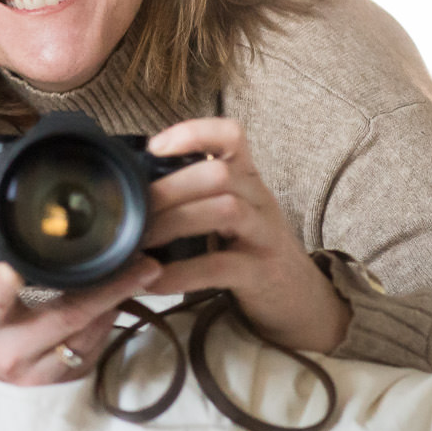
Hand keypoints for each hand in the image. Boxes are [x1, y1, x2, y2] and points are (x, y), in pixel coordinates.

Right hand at [0, 207, 160, 384]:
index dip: (2, 288)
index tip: (15, 272)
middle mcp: (9, 349)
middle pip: (64, 317)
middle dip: (107, 289)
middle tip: (142, 262)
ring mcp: (38, 371)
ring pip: (87, 334)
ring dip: (117, 301)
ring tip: (142, 271)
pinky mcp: (60, 381)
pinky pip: (94, 348)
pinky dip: (111, 320)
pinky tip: (123, 299)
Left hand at [141, 118, 349, 353]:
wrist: (298, 297)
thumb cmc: (249, 249)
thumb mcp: (230, 212)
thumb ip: (196, 194)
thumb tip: (135, 190)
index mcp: (247, 179)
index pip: (231, 135)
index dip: (194, 133)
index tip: (154, 147)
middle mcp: (259, 199)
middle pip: (219, 175)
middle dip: (170, 188)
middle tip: (133, 209)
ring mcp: (264, 235)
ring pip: (226, 210)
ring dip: (176, 222)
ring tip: (140, 241)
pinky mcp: (261, 273)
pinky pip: (221, 267)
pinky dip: (183, 273)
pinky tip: (154, 281)